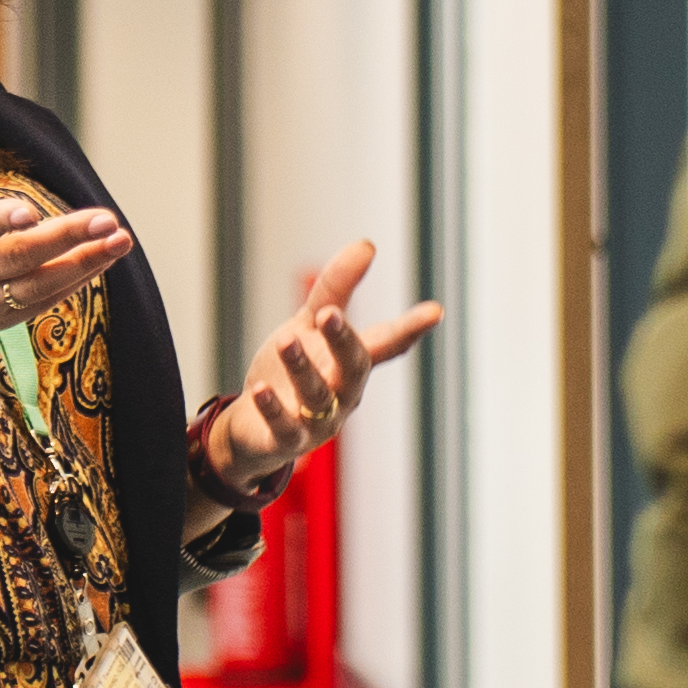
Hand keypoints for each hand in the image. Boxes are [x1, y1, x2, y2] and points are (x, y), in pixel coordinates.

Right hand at [0, 111, 134, 352]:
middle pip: (21, 258)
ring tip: (120, 239)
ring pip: (41, 285)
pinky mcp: (1, 318)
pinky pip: (45, 301)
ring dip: (85, 263)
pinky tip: (104, 258)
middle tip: (107, 219)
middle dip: (66, 238)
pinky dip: (76, 281)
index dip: (0, 221)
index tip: (30, 212)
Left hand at [196, 240, 442, 501]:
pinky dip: (274, 410)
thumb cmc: (290, 372)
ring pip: (317, 396)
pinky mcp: (286, 442)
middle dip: (344, 341)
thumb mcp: (309, 324)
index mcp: (352, 363)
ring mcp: (318, 422)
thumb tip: (367, 244)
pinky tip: (260, 389)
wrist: (253, 427)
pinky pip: (285, 429)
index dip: (411, 328)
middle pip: (353, 368)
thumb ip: (335, 289)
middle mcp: (343, 394)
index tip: (435, 311)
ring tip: (287, 341)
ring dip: (302, 368)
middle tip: (329, 314)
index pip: (386, 344)